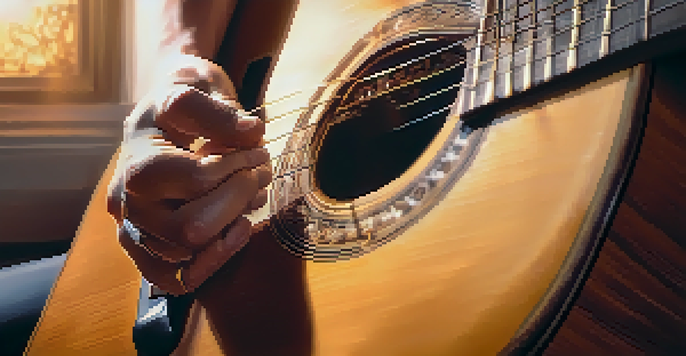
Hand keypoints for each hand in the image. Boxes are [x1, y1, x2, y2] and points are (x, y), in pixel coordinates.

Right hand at [107, 56, 271, 294]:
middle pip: (191, 229)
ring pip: (187, 256)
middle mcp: (126, 202)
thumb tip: (252, 134)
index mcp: (136, 160)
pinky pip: (174, 279)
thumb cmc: (180, 101)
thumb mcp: (195, 88)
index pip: (198, 180)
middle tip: (258, 175)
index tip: (258, 150)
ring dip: (232, 229)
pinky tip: (236, 231)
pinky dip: (211, 262)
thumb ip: (220, 111)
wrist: (162, 116)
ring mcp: (133, 229)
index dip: (238, 167)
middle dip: (237, 200)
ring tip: (250, 199)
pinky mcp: (145, 248)